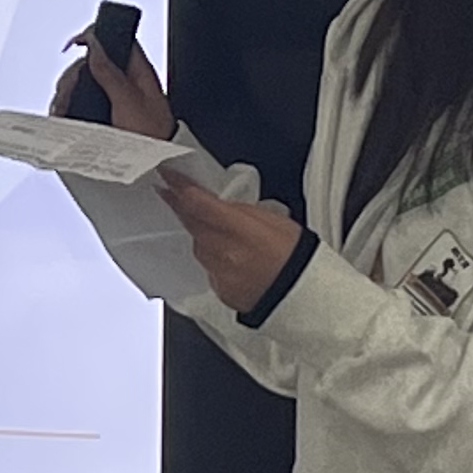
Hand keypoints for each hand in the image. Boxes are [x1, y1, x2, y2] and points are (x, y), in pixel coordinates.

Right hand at [61, 30, 175, 143]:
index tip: (75, 44)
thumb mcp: (129, 101)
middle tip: (67, 91)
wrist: (157, 165)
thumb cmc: (152, 134)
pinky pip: (81, 101)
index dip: (94, 35)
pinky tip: (62, 114)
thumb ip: (111, 73)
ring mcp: (113, 97)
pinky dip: (68, 104)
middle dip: (73, 73)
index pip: (115, 38)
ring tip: (62, 108)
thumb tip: (95, 45)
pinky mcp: (104, 113)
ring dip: (67, 91)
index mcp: (137, 70)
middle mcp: (124, 81)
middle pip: (91, 62)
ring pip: (83, 82)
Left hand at [162, 176, 304, 311]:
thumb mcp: (275, 219)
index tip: (166, 176)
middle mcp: (224, 253)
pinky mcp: (220, 290)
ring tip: (225, 235)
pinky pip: (209, 268)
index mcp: (240, 229)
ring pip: (199, 247)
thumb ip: (241, 210)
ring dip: (203, 236)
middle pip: (192, 224)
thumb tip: (220, 205)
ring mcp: (219, 274)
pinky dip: (215, 260)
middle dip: (184, 209)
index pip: (198, 203)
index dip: (178, 187)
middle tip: (176, 195)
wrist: (306, 296)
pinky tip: (233, 259)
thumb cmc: (296, 257)